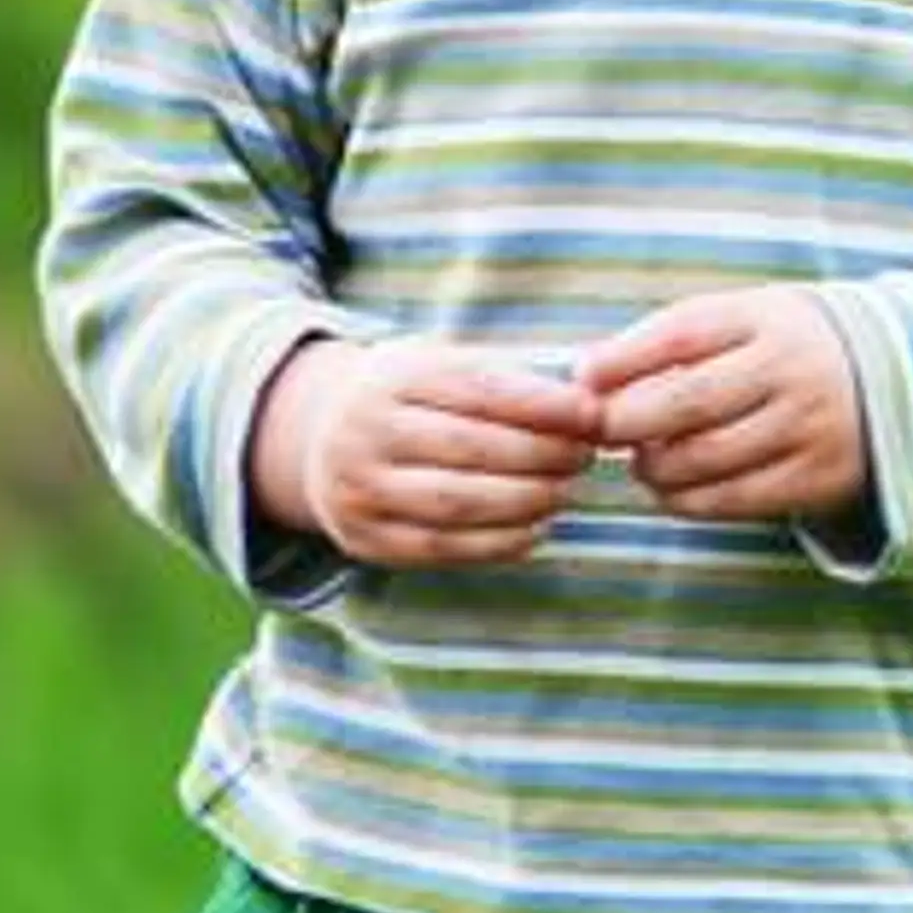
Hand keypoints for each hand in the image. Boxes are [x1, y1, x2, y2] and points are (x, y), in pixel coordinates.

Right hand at [254, 336, 603, 566]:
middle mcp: (365, 433)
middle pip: (471, 449)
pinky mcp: (364, 539)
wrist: (320, 437)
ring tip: (565, 491)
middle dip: (542, 455)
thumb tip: (585, 406)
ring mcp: (358, 490)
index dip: (543, 405)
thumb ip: (504, 378)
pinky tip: (535, 529)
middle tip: (585, 456)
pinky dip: (498, 543)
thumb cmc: (409, 396)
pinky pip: (440, 548)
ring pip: (457, 503)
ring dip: (526, 501)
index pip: (479, 390)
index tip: (593, 414)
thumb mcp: (440, 364)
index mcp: (392, 379)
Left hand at [582, 288, 870, 522]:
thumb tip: (585, 375)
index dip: (623, 360)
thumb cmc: (777, 348)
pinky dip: (685, 500)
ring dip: (652, 467)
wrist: (886, 382)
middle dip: (627, 422)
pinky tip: (672, 488)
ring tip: (643, 460)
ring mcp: (809, 426)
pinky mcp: (818, 478)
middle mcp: (792, 370)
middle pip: (688, 402)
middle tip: (603, 431)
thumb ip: (664, 341)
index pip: (682, 335)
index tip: (584, 380)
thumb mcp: (737, 321)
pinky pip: (732, 501)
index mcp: (766, 318)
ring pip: (703, 459)